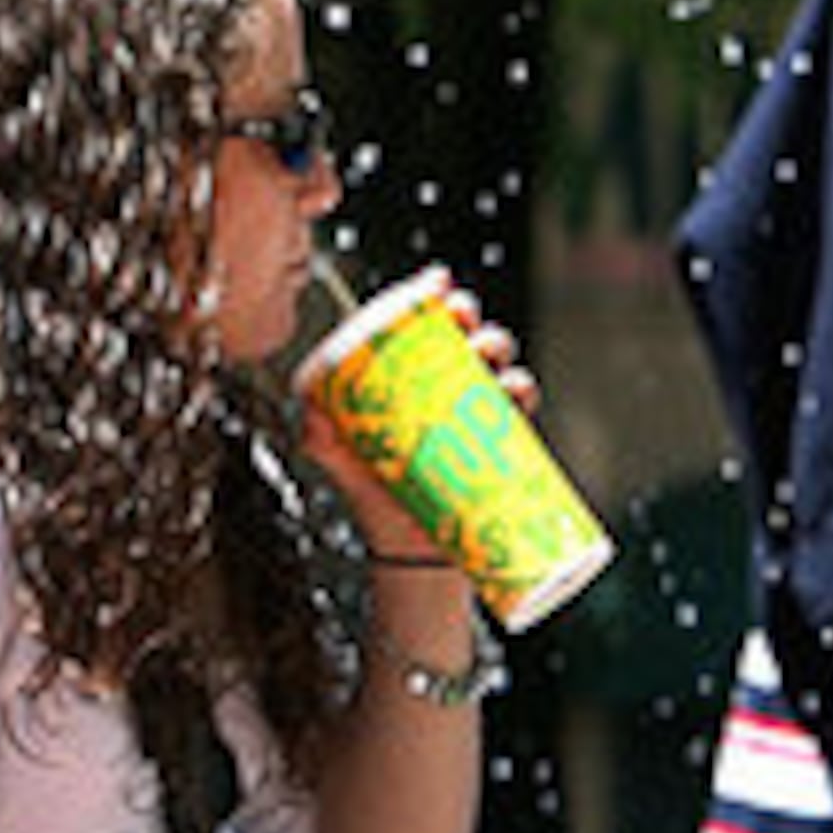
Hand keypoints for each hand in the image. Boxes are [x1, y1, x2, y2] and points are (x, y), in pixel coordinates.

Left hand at [303, 290, 538, 550]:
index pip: (415, 323)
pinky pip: (521, 400)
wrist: (409, 549)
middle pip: (462, 330)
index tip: (436, 283)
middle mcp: (442, 382)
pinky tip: (513, 390)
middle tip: (462, 318)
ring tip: (486, 356)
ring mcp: (473, 406)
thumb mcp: (338, 459)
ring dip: (496, 345)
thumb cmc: (373, 493)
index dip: (426, 296)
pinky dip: (522, 386)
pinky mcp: (502, 434)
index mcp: (404, 374)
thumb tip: (310, 415)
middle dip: (467, 313)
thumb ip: (318, 434)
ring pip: (495, 358)